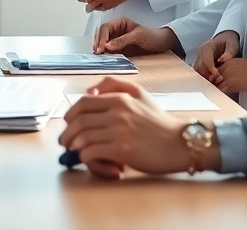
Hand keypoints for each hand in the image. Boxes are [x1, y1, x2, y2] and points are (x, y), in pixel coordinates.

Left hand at [59, 78, 189, 177]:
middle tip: (65, 142)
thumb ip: (115, 86)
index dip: (70, 114)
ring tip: (75, 152)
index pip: (83, 103)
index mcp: (120, 98)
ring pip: (82, 138)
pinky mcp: (121, 150)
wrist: (180, 143)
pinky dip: (86, 158)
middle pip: (79, 121)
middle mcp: (117, 112)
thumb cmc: (160, 122)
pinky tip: (90, 160)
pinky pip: (91, 153)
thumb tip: (90, 91)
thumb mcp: (140, 94)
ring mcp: (119, 131)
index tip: (68, 123)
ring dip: (74, 147)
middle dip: (67, 134)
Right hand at [93, 18, 178, 54]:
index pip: (106, 28)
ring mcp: (117, 41)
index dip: (102, 37)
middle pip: (102, 35)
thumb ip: (122, 40)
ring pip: (104, 44)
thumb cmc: (152, 37)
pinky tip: (104, 58)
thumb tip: (106, 46)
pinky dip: (106, 55)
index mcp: (120, 23)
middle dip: (99, 43)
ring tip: (99, 56)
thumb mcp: (137, 36)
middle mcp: (116, 31)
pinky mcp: (119, 50)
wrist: (163, 45)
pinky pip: (110, 52)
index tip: (101, 47)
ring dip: (100, 49)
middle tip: (97, 53)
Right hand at [194, 30, 240, 84]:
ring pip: (198, 72)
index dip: (211, 69)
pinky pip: (200, 74)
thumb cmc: (229, 42)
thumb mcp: (232, 44)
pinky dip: (205, 80)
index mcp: (206, 47)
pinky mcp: (200, 65)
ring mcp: (199, 60)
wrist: (225, 40)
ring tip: (216, 85)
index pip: (206, 60)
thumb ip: (229, 52)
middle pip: (200, 67)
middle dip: (208, 76)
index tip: (218, 76)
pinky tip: (213, 84)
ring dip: (206, 79)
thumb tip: (222, 60)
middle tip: (219, 83)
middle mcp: (200, 54)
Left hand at [215, 58, 246, 93]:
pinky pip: (221, 90)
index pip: (214, 72)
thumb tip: (225, 79)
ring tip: (219, 95)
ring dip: (216, 89)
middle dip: (214, 84)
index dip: (214, 79)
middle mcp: (225, 68)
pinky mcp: (232, 84)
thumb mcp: (240, 65)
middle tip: (215, 91)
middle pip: (213, 78)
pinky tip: (224, 96)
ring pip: (216, 85)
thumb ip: (230, 70)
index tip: (216, 85)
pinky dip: (221, 93)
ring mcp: (227, 76)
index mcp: (227, 62)